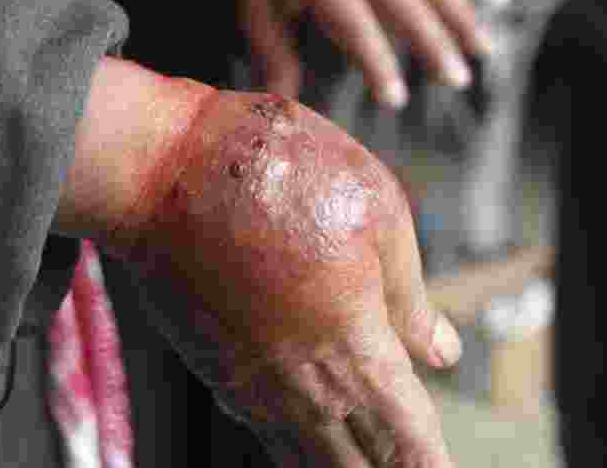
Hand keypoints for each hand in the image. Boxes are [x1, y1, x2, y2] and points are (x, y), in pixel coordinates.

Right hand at [62, 59, 461, 466]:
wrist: (166, 168)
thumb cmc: (277, 172)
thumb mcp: (376, 212)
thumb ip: (410, 296)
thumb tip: (440, 352)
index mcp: (354, 347)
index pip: (406, 441)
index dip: (430, 467)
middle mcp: (301, 384)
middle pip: (357, 466)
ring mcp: (251, 383)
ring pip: (306, 460)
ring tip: (370, 464)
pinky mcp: (215, 368)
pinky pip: (266, 432)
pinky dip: (297, 451)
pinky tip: (311, 446)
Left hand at [242, 0, 490, 107]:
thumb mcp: (257, 2)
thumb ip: (272, 50)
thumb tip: (282, 106)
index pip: (349, 17)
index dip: (374, 58)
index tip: (395, 99)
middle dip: (431, 38)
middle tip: (456, 80)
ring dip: (458, 14)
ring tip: (483, 53)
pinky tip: (478, 29)